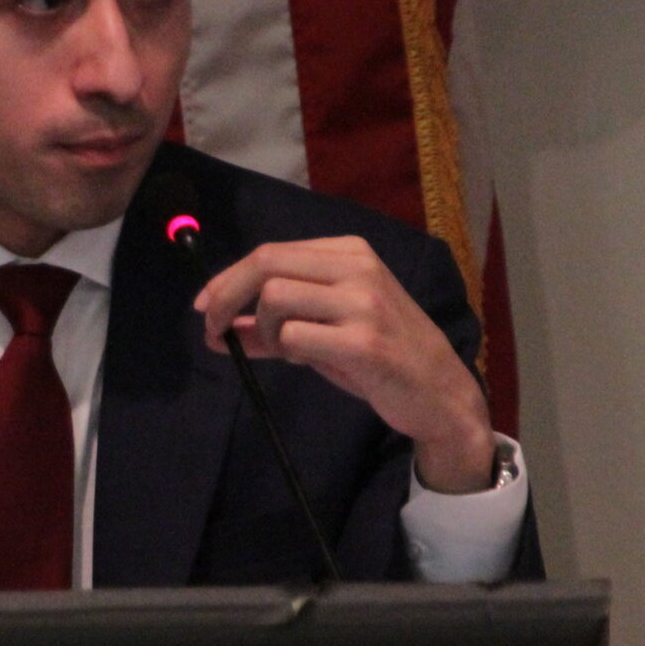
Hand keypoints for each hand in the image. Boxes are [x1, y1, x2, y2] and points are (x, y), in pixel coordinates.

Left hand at [193, 237, 498, 492]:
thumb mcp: (328, 329)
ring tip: (285, 350)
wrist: (439, 393)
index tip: (205, 307)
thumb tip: (219, 330)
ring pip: (276, 298)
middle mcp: (358, 267)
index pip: (271, 252)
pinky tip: (305, 361)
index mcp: (350, 253)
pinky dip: (286, 351)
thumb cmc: (380, 358)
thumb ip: (275, 325)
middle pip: (266, 264)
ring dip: (264, 331)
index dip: (227, 278)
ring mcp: (364, 302)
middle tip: (214, 330)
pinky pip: (295, 337)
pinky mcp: (364, 342)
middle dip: (227, 297)